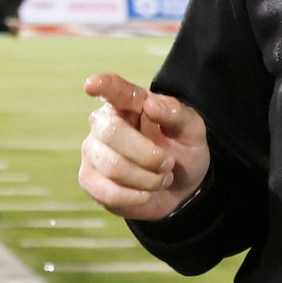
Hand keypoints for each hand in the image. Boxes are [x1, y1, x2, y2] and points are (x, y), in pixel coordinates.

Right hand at [78, 75, 208, 221]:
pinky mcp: (89, 179)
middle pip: (111, 132)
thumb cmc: (181, 151)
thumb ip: (177, 114)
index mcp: (129, 103)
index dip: (103, 85)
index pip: (113, 89)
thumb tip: (152, 105)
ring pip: (112, 166)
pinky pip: (107, 192)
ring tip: (161, 179)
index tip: (92, 85)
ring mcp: (92, 151)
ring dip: (147, 179)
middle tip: (169, 164)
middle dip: (147, 155)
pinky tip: (146, 194)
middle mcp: (104, 122)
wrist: (179, 189)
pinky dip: (135, 197)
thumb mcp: (192, 131)